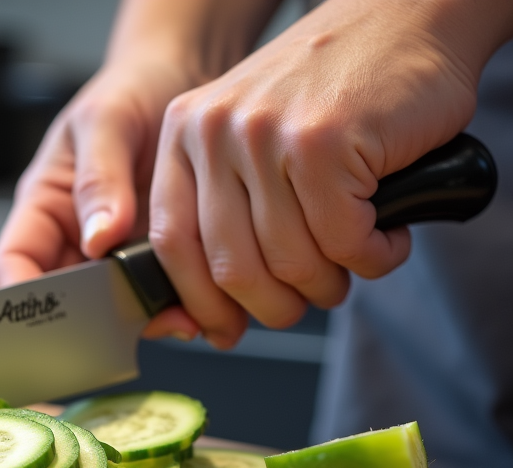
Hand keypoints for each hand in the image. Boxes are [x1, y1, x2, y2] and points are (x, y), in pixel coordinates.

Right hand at [0, 58, 203, 340]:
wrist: (184, 78)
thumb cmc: (132, 88)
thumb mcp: (107, 120)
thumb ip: (99, 178)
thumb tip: (97, 237)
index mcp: (45, 205)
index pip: (15, 262)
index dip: (22, 294)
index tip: (50, 313)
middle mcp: (75, 237)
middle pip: (66, 298)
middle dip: (96, 318)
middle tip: (133, 319)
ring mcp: (115, 254)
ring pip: (115, 306)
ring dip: (145, 318)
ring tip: (182, 316)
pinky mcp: (155, 259)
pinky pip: (158, 296)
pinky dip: (178, 307)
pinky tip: (199, 304)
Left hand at [147, 0, 489, 347]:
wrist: (402, 19)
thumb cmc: (331, 94)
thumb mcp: (250, 140)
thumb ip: (225, 213)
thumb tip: (216, 316)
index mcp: (183, 136)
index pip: (171, 245)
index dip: (200, 302)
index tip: (225, 331)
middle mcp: (213, 132)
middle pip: (231, 268)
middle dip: (274, 307)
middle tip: (305, 302)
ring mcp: (266, 135)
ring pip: (290, 262)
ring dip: (329, 284)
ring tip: (354, 257)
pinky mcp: (323, 143)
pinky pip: (343, 242)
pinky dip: (373, 257)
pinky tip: (384, 235)